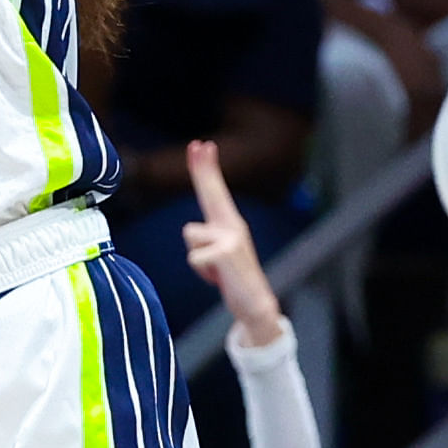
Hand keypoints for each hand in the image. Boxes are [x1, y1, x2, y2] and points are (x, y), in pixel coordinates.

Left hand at [180, 148, 286, 347]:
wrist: (256, 305)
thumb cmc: (233, 278)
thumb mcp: (220, 253)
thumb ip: (208, 237)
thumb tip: (193, 230)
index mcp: (229, 224)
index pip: (215, 190)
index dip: (207, 167)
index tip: (202, 144)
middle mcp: (232, 225)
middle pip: (211, 192)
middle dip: (204, 168)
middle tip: (199, 143)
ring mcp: (231, 237)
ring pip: (190, 236)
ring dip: (196, 257)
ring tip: (215, 270)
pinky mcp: (225, 252)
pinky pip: (194, 258)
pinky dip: (201, 272)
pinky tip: (219, 278)